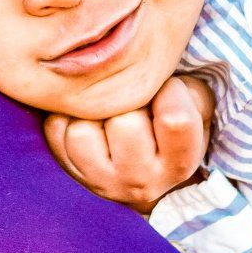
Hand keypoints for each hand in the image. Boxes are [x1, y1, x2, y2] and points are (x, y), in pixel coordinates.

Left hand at [43, 75, 216, 213]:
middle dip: (129, 102)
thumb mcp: (195, 108)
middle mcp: (140, 182)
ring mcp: (100, 182)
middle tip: (135, 104)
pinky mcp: (69, 171)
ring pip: (83, 131)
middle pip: (124, 124)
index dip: (172, 91)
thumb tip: (151, 69)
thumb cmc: (171, 126)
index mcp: (178, 165)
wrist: (141, 167)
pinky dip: (66, 116)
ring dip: (93, 113)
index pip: (175, 120)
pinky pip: (56, 129)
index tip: (169, 90)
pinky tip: (86, 118)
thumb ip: (189, 89)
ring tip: (108, 113)